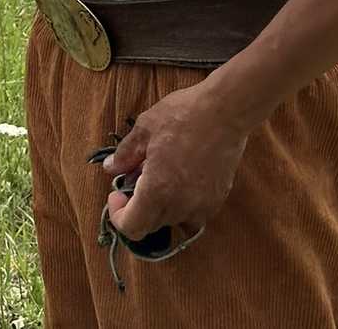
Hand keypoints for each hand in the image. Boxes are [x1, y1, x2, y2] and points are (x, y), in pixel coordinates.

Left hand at [100, 83, 247, 240]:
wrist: (226, 110)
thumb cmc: (184, 114)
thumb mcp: (145, 128)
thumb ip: (125, 154)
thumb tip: (111, 169)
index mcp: (158, 191)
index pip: (132, 227)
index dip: (118, 215)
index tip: (117, 193)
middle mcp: (180, 206)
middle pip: (151, 225)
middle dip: (138, 207)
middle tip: (136, 178)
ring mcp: (202, 206)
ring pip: (173, 220)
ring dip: (160, 206)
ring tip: (160, 176)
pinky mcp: (218, 199)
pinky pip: (194, 213)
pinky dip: (182, 203)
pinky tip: (181, 177)